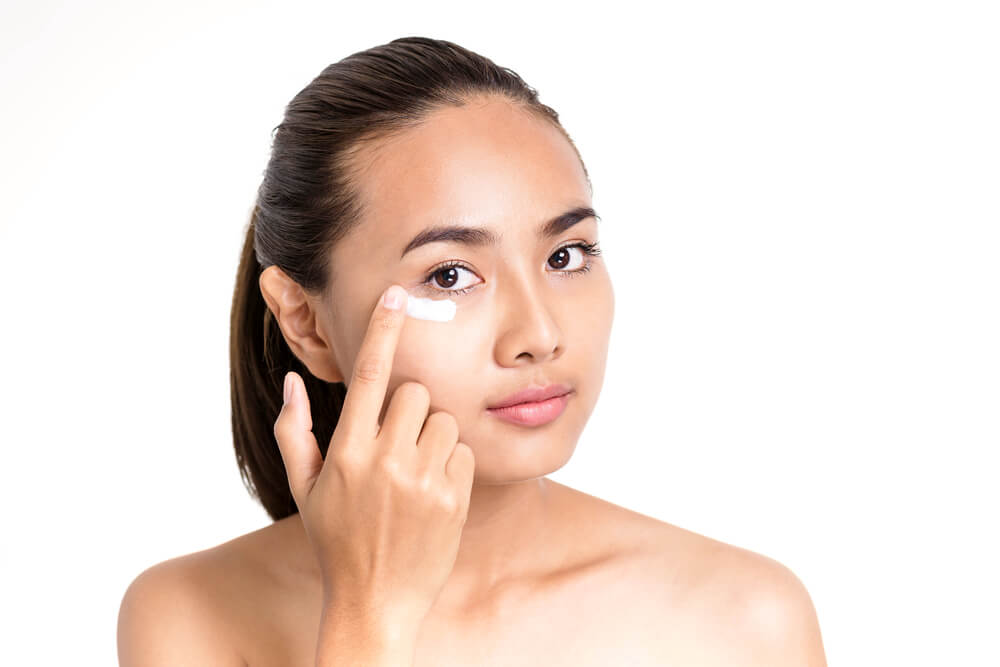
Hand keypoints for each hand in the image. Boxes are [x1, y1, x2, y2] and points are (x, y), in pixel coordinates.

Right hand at [273, 284, 474, 627]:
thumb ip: (294, 431)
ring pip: (445, 419)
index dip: (383, 329)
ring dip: (433, 436)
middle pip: (416, 392)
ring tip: (414, 472)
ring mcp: (423, 480)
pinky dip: (452, 463)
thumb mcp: (304, 490)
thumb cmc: (336, 541)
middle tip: (397, 443)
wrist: (376, 602)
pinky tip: (432, 492)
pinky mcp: (454, 497)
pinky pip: (464, 451)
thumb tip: (292, 381)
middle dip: (409, 408)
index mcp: (346, 451)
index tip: (397, 295)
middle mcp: (385, 460)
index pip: (367, 375)